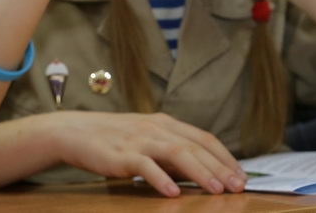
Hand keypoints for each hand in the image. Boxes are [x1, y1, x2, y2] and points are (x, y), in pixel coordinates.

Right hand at [52, 111, 245, 196]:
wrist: (73, 132)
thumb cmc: (111, 138)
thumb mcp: (145, 139)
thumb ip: (170, 152)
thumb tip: (199, 172)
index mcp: (164, 123)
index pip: (203, 138)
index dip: (225, 157)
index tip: (242, 175)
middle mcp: (155, 128)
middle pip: (195, 146)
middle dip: (220, 168)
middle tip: (238, 187)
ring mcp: (138, 140)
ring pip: (177, 153)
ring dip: (200, 172)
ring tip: (216, 190)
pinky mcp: (121, 154)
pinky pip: (145, 166)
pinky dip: (160, 178)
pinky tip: (173, 193)